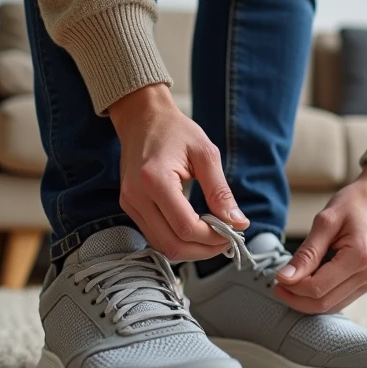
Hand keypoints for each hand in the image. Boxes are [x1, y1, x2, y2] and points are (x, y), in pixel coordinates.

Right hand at [109, 84, 248, 260]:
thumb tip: (237, 222)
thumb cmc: (175, 130)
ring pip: (161, 246)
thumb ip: (221, 191)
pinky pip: (154, 235)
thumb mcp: (206, 154)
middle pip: (172, 244)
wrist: (142, 118)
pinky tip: (195, 230)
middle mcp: (137, 196)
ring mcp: (129, 203)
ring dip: (190, 249)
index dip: (212, 237)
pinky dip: (176, 240)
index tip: (232, 232)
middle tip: (226, 240)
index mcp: (155, 179)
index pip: (185, 226)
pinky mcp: (129, 206)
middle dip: (203, 250)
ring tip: (213, 237)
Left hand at [274, 161, 366, 313]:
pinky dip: (323, 295)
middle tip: (279, 285)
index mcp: (360, 257)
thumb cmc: (358, 202)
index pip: (317, 288)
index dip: (293, 287)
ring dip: (308, 300)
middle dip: (297, 298)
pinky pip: (343, 298)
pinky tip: (311, 281)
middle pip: (325, 303)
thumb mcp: (326, 221)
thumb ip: (306, 253)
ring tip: (292, 283)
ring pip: (333, 305)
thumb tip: (285, 277)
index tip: (277, 277)